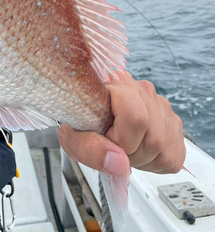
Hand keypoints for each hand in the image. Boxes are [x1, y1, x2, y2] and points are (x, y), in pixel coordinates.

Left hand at [58, 71, 185, 176]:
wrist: (89, 118)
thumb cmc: (80, 123)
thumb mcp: (72, 137)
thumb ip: (90, 148)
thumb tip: (120, 164)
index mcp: (119, 84)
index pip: (137, 118)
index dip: (122, 141)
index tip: (106, 140)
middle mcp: (145, 91)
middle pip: (153, 138)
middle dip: (131, 155)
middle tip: (112, 147)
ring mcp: (163, 106)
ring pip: (165, 148)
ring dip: (142, 160)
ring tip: (123, 147)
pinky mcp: (173, 123)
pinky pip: (175, 156)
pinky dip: (155, 163)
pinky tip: (137, 150)